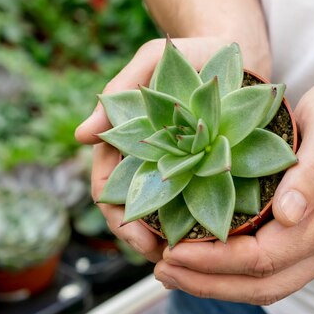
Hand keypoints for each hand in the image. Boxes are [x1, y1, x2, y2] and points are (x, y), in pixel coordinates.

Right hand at [76, 37, 265, 261]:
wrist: (233, 52)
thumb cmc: (185, 54)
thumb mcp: (150, 62)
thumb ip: (117, 93)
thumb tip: (81, 136)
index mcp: (126, 140)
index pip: (110, 188)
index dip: (118, 217)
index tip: (139, 239)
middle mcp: (148, 158)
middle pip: (136, 209)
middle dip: (145, 239)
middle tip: (169, 261)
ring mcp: (178, 165)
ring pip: (167, 213)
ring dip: (173, 239)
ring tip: (193, 260)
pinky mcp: (207, 168)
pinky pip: (200, 202)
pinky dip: (201, 224)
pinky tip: (214, 239)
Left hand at [154, 76, 313, 303]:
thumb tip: (288, 215)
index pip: (267, 255)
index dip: (217, 259)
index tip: (174, 249)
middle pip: (264, 282)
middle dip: (207, 280)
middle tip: (162, 268)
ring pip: (267, 286)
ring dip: (215, 285)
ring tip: (171, 272)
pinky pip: (273, 273)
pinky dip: (233, 275)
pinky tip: (202, 265)